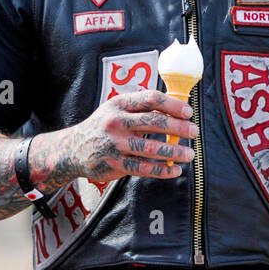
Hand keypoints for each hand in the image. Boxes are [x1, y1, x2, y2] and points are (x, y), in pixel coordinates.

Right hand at [58, 89, 197, 183]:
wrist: (74, 149)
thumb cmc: (103, 126)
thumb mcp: (116, 108)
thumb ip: (140, 108)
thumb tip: (176, 109)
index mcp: (119, 103)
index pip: (151, 99)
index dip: (173, 105)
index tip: (188, 112)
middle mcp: (116, 122)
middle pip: (154, 122)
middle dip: (179, 128)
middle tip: (194, 132)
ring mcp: (115, 144)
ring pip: (151, 148)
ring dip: (175, 152)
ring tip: (190, 154)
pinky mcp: (115, 164)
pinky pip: (144, 168)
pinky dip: (162, 170)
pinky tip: (175, 170)